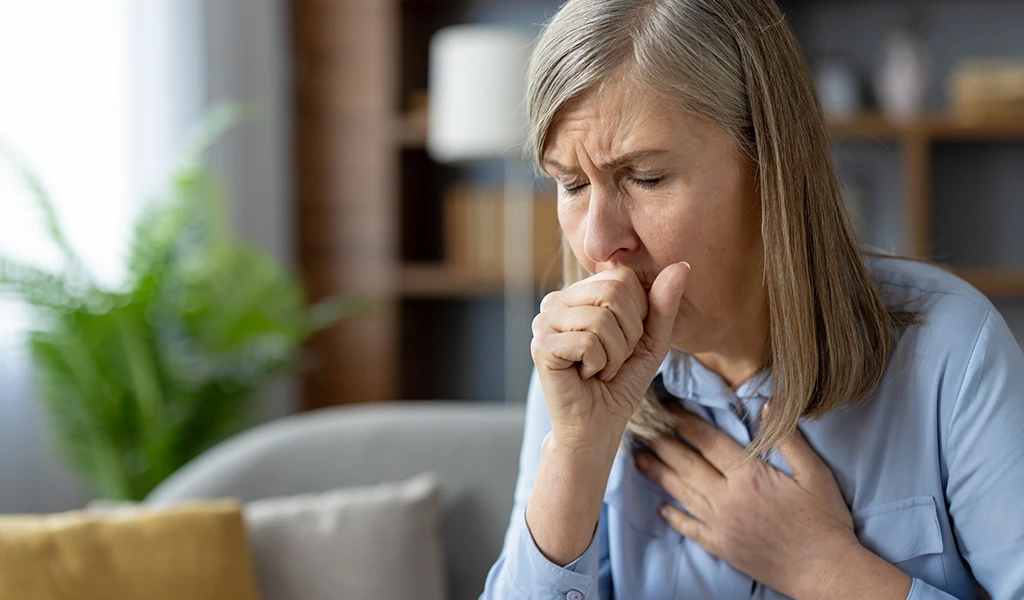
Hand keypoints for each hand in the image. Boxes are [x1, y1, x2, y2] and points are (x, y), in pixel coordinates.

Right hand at [531, 263, 689, 450]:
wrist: (598, 426)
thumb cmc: (621, 382)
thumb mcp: (651, 340)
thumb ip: (663, 304)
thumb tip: (681, 266)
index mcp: (579, 293)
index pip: (622, 278)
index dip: (638, 314)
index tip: (625, 342)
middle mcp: (555, 301)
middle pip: (613, 293)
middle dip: (628, 334)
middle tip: (612, 359)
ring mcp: (543, 322)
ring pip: (601, 319)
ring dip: (614, 355)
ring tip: (600, 369)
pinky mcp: (540, 346)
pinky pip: (588, 342)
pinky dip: (599, 365)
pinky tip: (586, 375)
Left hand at [635, 405, 910, 599]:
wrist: (825, 571)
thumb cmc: (825, 520)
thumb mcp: (815, 473)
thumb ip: (788, 439)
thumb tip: (767, 406)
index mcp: (748, 476)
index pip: (707, 441)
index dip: (683, 421)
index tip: (666, 407)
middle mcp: (727, 498)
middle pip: (686, 464)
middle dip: (661, 442)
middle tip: (640, 427)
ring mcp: (721, 524)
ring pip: (681, 492)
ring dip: (658, 473)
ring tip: (638, 457)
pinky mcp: (721, 547)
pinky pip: (690, 528)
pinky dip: (674, 517)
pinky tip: (661, 507)